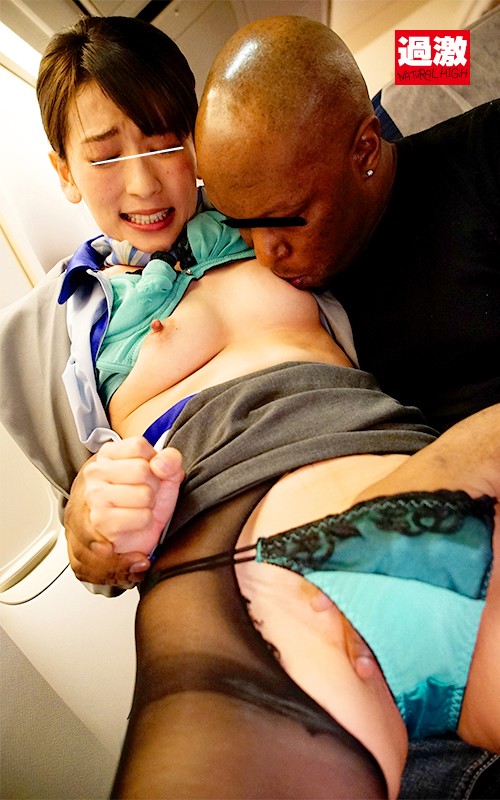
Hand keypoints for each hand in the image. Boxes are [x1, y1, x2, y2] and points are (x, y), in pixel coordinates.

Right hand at [65, 438, 184, 586]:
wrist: (133, 534)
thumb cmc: (145, 500)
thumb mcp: (165, 475)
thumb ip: (170, 460)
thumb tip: (161, 463)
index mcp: (108, 455)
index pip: (139, 445)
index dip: (153, 462)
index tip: (150, 473)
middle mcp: (96, 472)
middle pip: (142, 469)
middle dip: (153, 486)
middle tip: (144, 495)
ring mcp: (95, 496)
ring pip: (144, 494)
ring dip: (149, 505)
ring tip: (138, 508)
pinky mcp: (101, 521)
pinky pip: (142, 517)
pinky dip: (145, 522)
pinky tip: (134, 522)